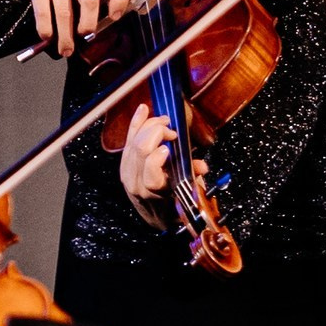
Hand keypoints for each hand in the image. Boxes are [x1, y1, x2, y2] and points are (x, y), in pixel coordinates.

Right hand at [8, 0, 131, 56]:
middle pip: (89, 1)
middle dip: (88, 25)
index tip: (114, 17)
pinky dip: (45, 28)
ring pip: (65, 11)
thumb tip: (94, 27)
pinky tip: (46, 35)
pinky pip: (43, 11)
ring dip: (65, 36)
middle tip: (84, 36)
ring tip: (65, 49)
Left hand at [117, 102, 205, 225]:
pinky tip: (143, 109)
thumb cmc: (173, 203)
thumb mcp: (187, 192)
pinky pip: (127, 140)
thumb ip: (193, 177)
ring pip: (133, 142)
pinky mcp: (123, 164)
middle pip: (141, 149)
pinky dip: (135, 123)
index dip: (158, 154)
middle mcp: (136, 181)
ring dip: (149, 126)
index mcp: (154, 190)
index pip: (150, 169)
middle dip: (157, 132)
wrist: (155, 215)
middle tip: (171, 129)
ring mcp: (127, 172)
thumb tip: (202, 167)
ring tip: (164, 121)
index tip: (172, 143)